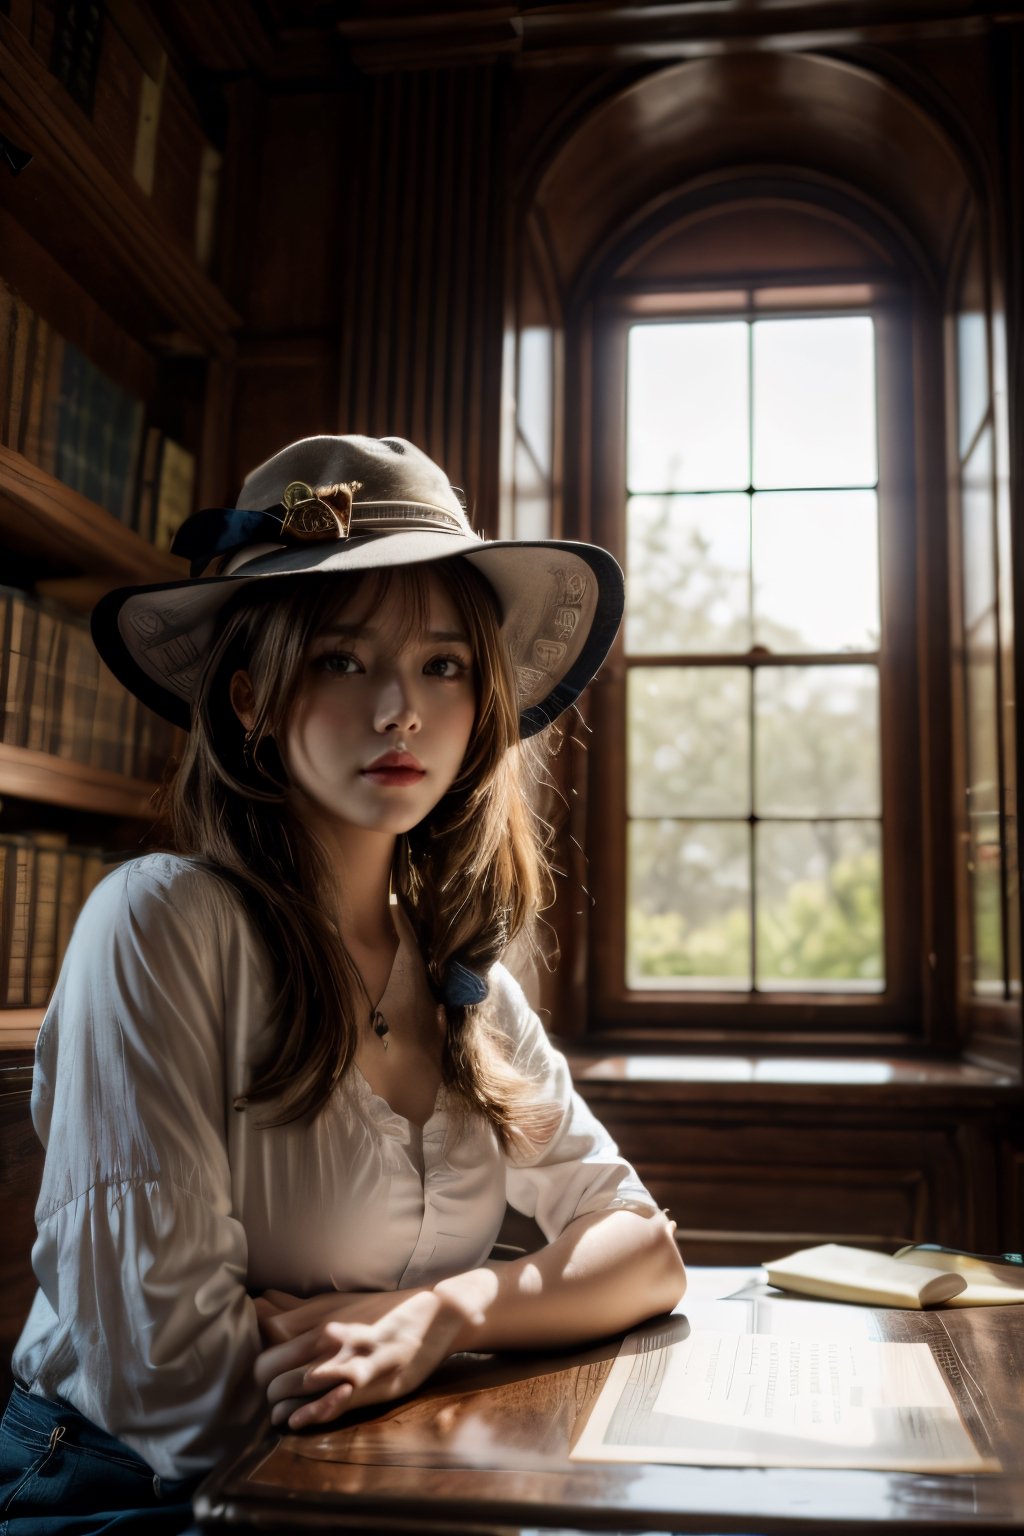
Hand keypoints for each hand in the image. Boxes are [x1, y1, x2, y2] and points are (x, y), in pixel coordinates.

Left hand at [253, 1287, 466, 1429]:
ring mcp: (345, 1362)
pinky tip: (295, 1423)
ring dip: (280, 1406)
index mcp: (319, 1318)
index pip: (266, 1337)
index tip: (264, 1370)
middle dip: (265, 1387)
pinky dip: (307, 1416)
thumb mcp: (337, 1303)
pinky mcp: (366, 1384)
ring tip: (280, 1413)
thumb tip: (258, 1301)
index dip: (260, 1358)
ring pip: (292, 1387)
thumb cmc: (380, 1311)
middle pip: (269, 1368)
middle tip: (272, 1395)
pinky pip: (327, 1404)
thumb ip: (296, 1309)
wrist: (431, 1314)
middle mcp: (327, 1338)